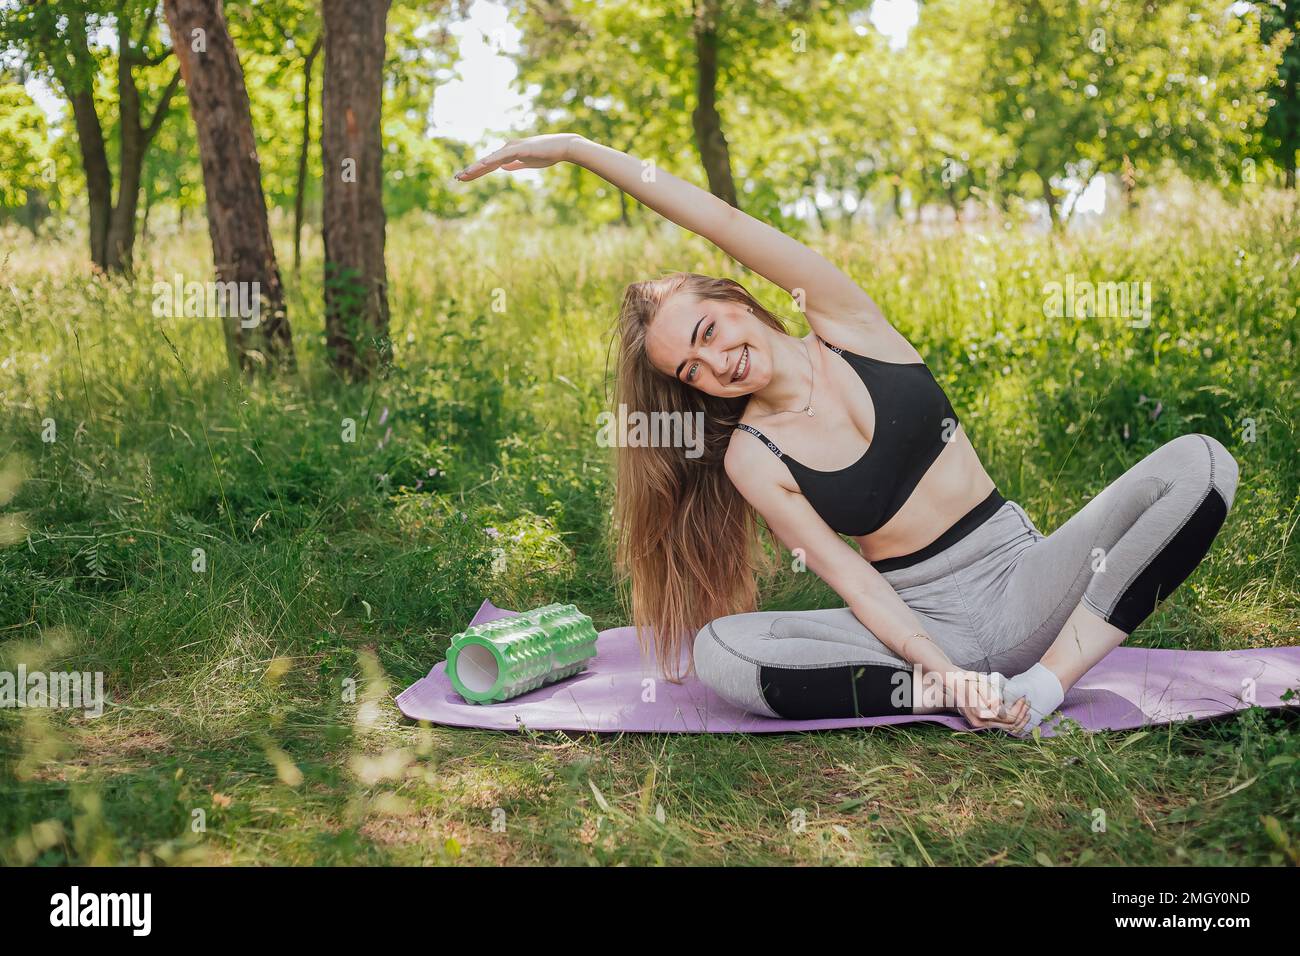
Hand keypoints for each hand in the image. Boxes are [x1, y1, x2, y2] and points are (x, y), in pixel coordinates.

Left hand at [453, 133, 585, 180]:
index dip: (476, 171)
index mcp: (509, 153)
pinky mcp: (518, 149)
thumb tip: (502, 168)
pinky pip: (501, 157)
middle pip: (486, 162)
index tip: (464, 178)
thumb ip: (515, 165)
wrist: (563, 146)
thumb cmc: (548, 154)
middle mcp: (507, 149)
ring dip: (476, 167)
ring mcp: (512, 148)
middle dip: (471, 170)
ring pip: (490, 160)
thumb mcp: (528, 163)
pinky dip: (490, 161)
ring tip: (463, 174)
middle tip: (457, 178)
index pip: (489, 164)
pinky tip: (481, 166)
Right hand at [949, 670, 1029, 732]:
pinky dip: (1011, 720)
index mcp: (980, 715)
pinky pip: (1000, 725)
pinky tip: (1018, 712)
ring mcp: (980, 724)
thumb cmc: (966, 680)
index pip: (1007, 718)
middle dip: (1021, 714)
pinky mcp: (981, 722)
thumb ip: (991, 698)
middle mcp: (980, 723)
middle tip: (1027, 701)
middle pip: (1008, 725)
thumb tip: (1003, 711)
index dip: (1018, 709)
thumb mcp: (979, 685)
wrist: (953, 682)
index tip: (1024, 697)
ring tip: (1025, 707)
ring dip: (1018, 718)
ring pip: (1006, 727)